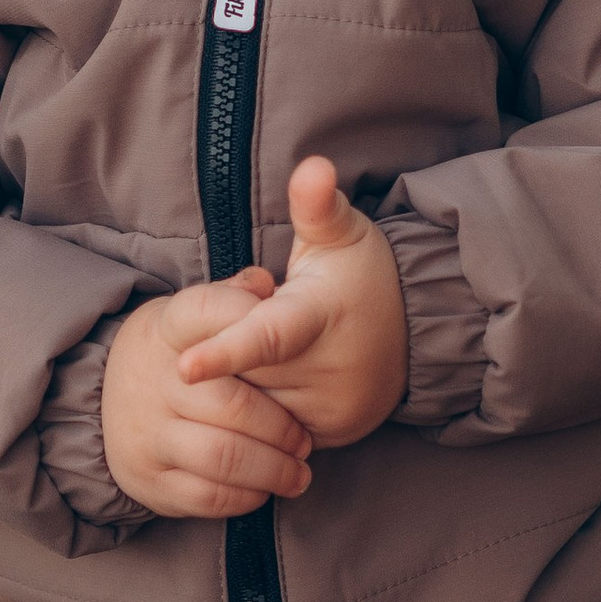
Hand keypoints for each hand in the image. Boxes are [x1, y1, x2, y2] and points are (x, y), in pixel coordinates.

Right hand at [100, 273, 313, 518]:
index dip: (249, 321)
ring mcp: (147, 433)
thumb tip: (265, 283)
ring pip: (224, 457)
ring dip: (272, 469)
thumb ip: (232, 298)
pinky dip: (245, 496)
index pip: (207, 311)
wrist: (104, 404)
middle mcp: (153, 380)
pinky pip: (207, 497)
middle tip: (306, 440)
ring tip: (298, 472)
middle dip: (282, 428)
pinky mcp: (148, 479)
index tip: (289, 341)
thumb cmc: (175, 356)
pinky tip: (264, 488)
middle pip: (233, 405)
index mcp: (167, 329)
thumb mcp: (192, 318)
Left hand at [176, 157, 407, 446]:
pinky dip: (263, 405)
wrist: (416, 329)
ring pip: (252, 403)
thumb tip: (313, 167)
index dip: (226, 351)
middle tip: (253, 318)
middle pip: (244, 371)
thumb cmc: (359, 273)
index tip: (184, 367)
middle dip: (228, 347)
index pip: (270, 336)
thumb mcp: (341, 231)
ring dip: (244, 379)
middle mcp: (328, 369)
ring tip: (276, 349)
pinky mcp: (329, 434)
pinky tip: (279, 378)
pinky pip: (271, 426)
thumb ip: (317, 205)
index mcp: (319, 314)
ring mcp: (330, 408)